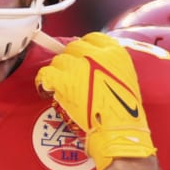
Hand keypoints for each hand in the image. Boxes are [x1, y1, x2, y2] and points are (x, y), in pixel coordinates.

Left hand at [33, 33, 154, 169]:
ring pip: (58, 61)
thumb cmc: (124, 113)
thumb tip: (95, 66)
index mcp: (115, 53)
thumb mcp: (126, 80)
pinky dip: (43, 82)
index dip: (83, 49)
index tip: (80, 59)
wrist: (118, 130)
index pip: (91, 39)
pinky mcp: (63, 80)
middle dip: (69, 62)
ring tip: (60, 87)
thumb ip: (110, 68)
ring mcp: (78, 66)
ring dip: (58, 73)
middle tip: (70, 78)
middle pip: (72, 48)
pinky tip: (47, 90)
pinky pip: (45, 74)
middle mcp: (96, 55)